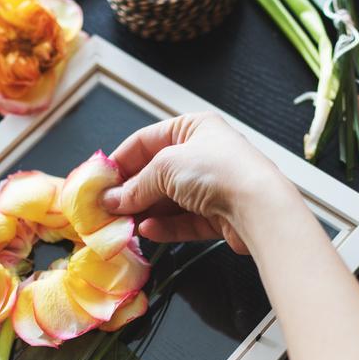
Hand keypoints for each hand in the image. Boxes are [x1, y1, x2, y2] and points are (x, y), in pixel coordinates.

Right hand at [103, 114, 298, 254]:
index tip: (100, 182)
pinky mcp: (217, 216)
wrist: (258, 206)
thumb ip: (136, 185)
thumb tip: (112, 200)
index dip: (120, 161)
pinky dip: (165, 227)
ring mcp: (211, 186)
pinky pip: (184, 221)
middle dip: (131, 191)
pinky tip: (147, 231)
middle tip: (106, 208)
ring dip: (145, 212)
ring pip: (169, 200)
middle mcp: (203, 154)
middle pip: (156, 173)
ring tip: (122, 224)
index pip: (146, 141)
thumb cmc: (218, 170)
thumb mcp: (165, 167)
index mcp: (193, 128)